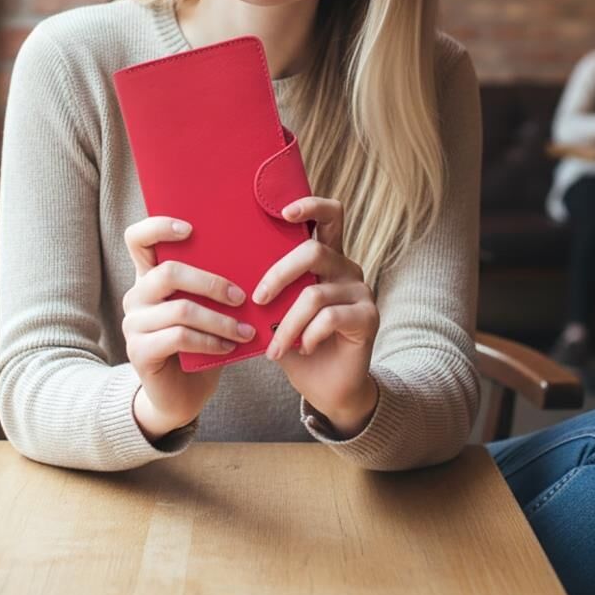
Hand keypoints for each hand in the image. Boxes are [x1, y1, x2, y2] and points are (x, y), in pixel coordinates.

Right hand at [122, 216, 254, 441]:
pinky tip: (228, 347)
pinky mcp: (138, 351)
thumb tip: (253, 259)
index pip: (138, 238)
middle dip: (212, 283)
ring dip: (220, 320)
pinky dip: (210, 341)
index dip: (159, 227)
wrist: (181, 394)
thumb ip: (212, 284)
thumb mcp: (206, 308)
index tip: (190, 229)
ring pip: (181, 309)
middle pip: (169, 272)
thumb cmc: (200, 343)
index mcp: (149, 276)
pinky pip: (179, 337)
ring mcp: (134, 323)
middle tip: (242, 297)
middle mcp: (136, 295)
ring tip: (246, 331)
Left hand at [254, 196, 379, 437]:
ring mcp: (361, 291)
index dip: (310, 205)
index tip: (284, 211)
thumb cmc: (298, 346)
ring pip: (315, 293)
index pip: (329, 216)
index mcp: (326, 259)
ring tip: (274, 347)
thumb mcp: (276, 315)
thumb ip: (265, 293)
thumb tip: (226, 278)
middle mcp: (346, 267)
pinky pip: (330, 318)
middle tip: (257, 299)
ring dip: (287, 323)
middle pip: (313, 251)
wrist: (329, 389)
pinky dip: (307, 335)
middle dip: (279, 274)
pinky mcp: (369, 316)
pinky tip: (301, 348)